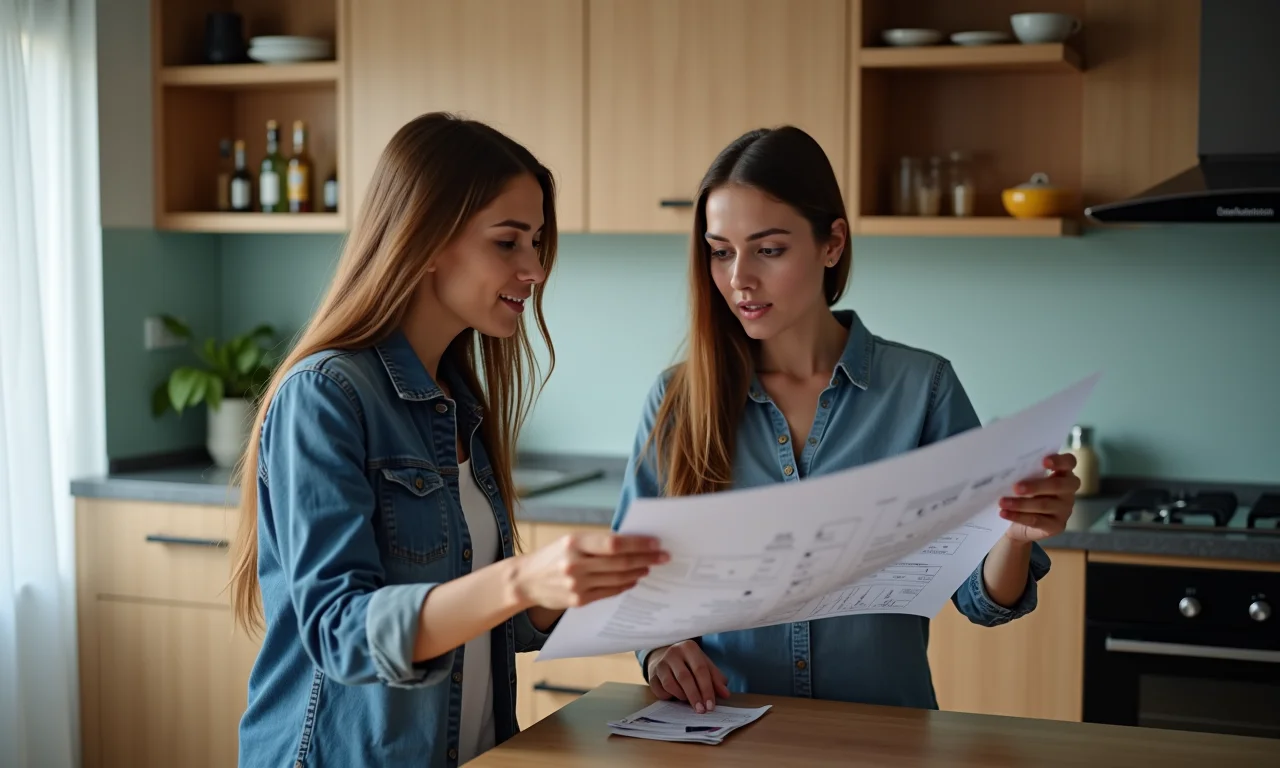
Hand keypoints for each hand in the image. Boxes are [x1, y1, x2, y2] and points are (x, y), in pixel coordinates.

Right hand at [512, 531, 667, 610]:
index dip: (638, 544)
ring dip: (638, 572)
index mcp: (575, 542)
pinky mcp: (579, 600)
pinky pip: (609, 592)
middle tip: (663, 557)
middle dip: (646, 559)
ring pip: (618, 578)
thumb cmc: (552, 555)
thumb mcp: (570, 540)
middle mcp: (576, 563)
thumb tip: (632, 542)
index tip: (656, 542)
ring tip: (650, 567)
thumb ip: (597, 542)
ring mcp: (577, 584)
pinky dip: (624, 585)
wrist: (525, 580)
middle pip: (620, 562)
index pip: (614, 543)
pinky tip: (633, 580)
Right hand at [646, 640, 730, 712]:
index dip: (707, 689)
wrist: (664, 656)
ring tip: (689, 702)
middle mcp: (673, 653)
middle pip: (685, 677)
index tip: (711, 705)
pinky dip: (670, 697)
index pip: (700, 670)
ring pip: (671, 685)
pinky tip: (675, 697)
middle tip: (701, 710)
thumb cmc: (689, 663)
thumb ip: (716, 678)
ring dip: (682, 697)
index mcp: (689, 648)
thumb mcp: (704, 665)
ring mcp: (660, 664)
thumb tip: (726, 694)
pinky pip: (661, 691)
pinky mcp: (651, 676)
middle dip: (695, 696)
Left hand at [998, 453, 1079, 542]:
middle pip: (1058, 485)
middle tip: (1015, 487)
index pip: (1069, 462)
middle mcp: (1068, 491)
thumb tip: (1006, 467)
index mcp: (1063, 473)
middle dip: (1036, 486)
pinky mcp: (1057, 526)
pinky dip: (1018, 516)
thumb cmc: (1023, 494)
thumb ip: (1024, 473)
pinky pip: (1037, 521)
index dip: (1059, 461)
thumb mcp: (1024, 481)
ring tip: (1002, 502)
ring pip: (1044, 504)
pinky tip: (1004, 513)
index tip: (1044, 461)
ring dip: (1020, 503)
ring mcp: (1065, 510)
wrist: (1018, 524)